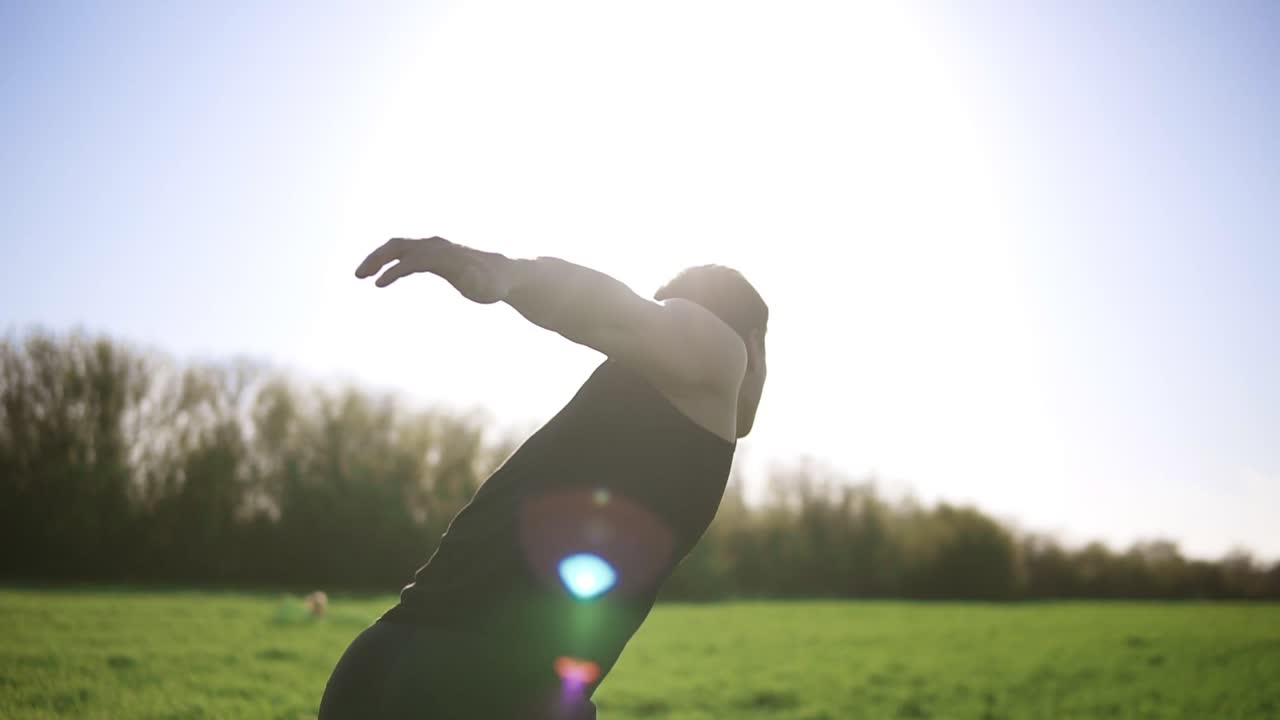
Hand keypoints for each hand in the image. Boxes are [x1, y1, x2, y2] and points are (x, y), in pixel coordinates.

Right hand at [354, 237, 513, 303]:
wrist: (504, 272)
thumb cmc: (496, 283)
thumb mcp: (488, 285)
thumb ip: (477, 279)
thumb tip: (469, 273)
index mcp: (446, 254)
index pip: (414, 258)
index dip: (395, 270)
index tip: (378, 284)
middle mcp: (436, 246)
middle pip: (399, 245)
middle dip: (377, 258)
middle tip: (358, 275)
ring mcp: (433, 248)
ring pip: (398, 247)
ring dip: (378, 259)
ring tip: (361, 276)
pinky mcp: (432, 255)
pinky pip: (405, 255)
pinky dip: (390, 264)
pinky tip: (382, 279)